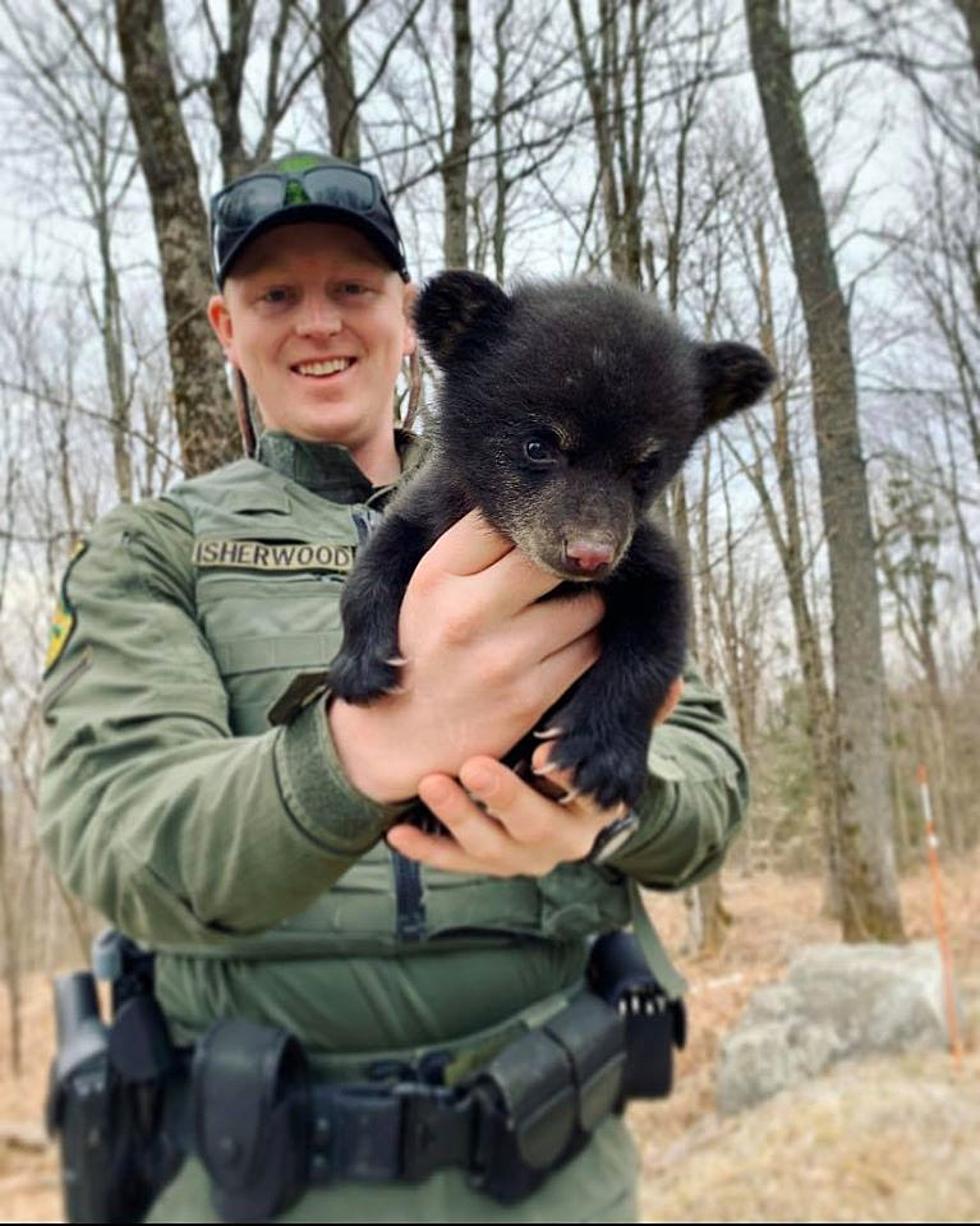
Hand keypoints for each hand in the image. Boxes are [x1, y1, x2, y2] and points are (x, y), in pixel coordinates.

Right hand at [328, 511, 603, 803]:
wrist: (398, 740)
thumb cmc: (420, 650)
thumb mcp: (425, 591)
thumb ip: (471, 550)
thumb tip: (531, 509)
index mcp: (435, 576)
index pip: (503, 521)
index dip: (528, 524)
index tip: (534, 534)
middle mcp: (466, 613)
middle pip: (553, 558)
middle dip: (564, 564)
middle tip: (560, 575)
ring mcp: (502, 658)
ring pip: (586, 605)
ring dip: (584, 607)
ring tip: (560, 614)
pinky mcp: (529, 698)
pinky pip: (589, 652)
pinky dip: (586, 646)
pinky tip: (563, 649)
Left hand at [385, 676, 684, 876]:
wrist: (551, 793)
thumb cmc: (575, 746)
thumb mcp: (602, 730)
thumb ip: (627, 708)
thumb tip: (676, 683)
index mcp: (594, 807)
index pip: (588, 801)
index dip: (568, 784)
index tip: (545, 763)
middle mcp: (562, 838)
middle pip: (536, 827)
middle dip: (504, 800)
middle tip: (475, 767)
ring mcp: (520, 856)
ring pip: (490, 850)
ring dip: (459, 820)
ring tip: (432, 783)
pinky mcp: (481, 861)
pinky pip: (452, 863)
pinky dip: (426, 849)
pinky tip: (398, 831)